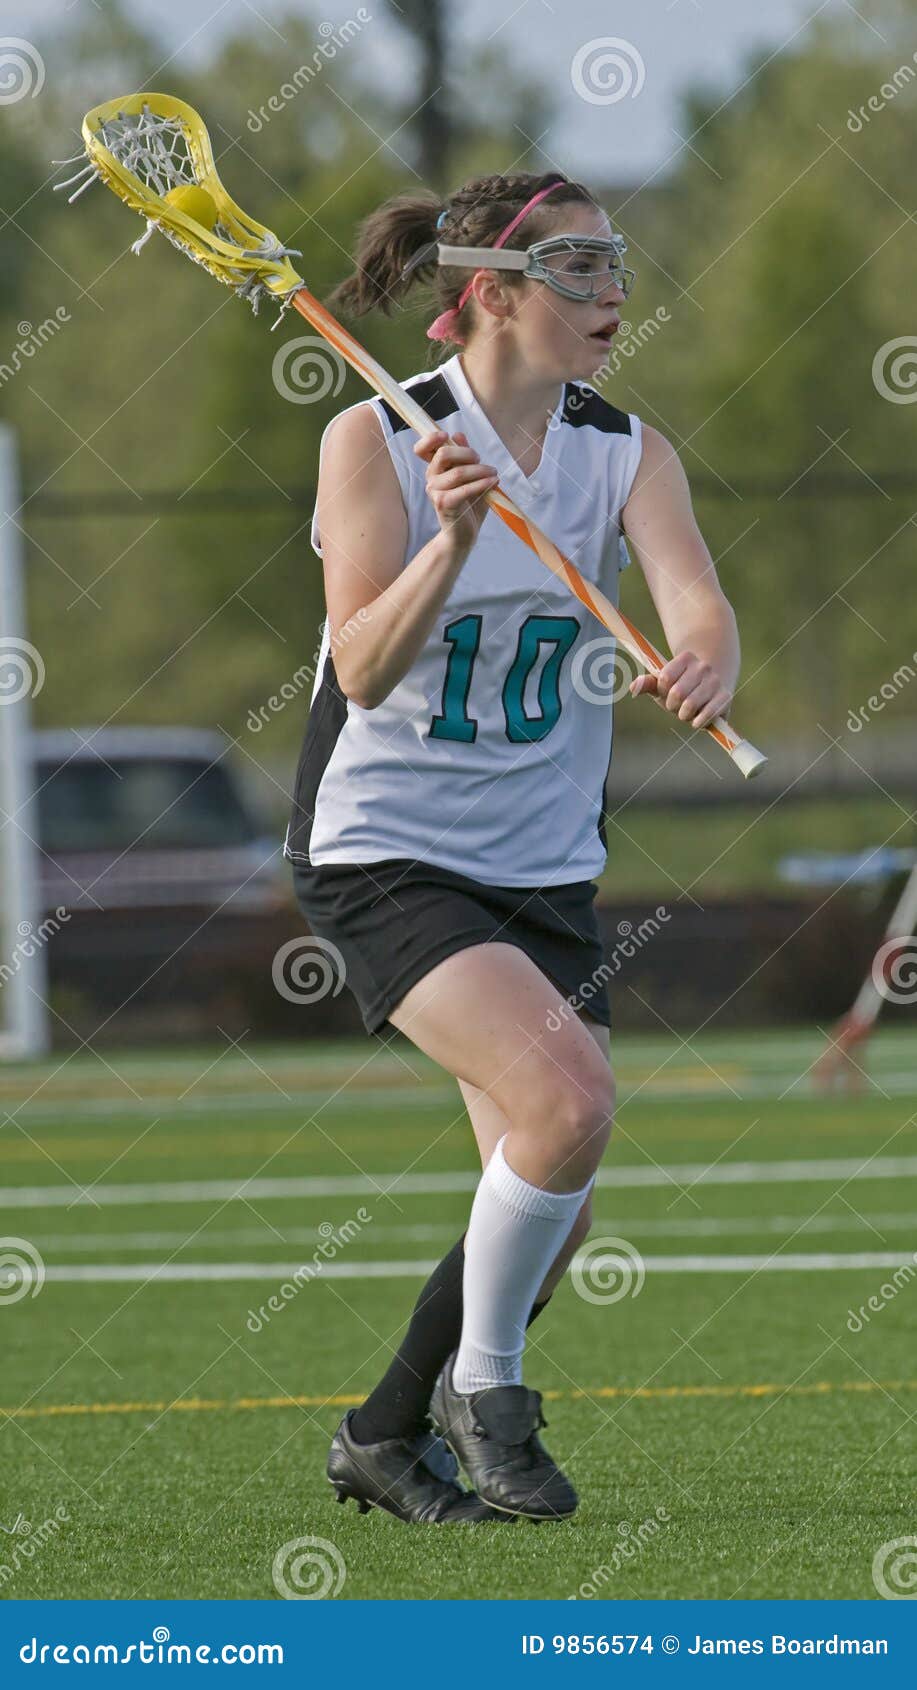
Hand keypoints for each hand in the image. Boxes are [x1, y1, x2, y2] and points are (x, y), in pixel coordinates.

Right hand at [414, 429, 498, 553]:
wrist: (464, 535)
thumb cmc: (468, 505)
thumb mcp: (469, 476)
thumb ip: (464, 457)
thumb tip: (458, 435)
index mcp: (435, 469)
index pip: (422, 449)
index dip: (431, 438)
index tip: (446, 435)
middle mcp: (431, 479)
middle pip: (443, 453)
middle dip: (466, 453)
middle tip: (480, 460)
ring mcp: (435, 492)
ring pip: (458, 472)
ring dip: (480, 470)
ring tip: (494, 473)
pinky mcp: (444, 504)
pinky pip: (464, 489)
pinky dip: (482, 483)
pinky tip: (493, 482)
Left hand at [629, 650, 731, 728]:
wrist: (714, 683)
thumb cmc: (683, 685)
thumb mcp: (664, 683)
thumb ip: (648, 683)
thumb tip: (633, 687)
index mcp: (686, 658)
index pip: (664, 678)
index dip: (662, 691)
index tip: (667, 693)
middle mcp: (703, 667)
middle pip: (676, 693)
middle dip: (672, 706)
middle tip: (677, 706)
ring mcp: (715, 681)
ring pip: (690, 705)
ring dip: (684, 715)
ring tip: (687, 712)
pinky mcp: (726, 697)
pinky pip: (707, 715)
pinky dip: (698, 722)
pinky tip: (696, 722)